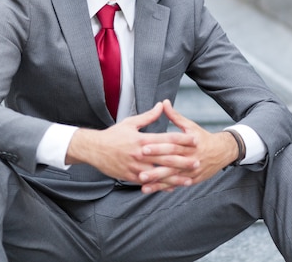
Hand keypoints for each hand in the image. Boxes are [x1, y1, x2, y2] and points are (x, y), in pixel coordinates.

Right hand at [65, 102, 198, 186]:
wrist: (93, 149)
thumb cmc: (113, 134)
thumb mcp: (130, 122)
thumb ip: (149, 116)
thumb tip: (162, 105)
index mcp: (142, 139)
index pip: (166, 139)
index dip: (182, 140)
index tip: (195, 140)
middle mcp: (140, 154)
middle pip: (166, 158)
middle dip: (183, 160)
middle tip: (198, 161)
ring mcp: (136, 167)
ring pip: (159, 173)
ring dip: (175, 177)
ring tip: (189, 179)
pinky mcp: (131, 177)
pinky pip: (149, 182)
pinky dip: (161, 185)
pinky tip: (172, 187)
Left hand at [137, 100, 238, 193]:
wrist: (223, 152)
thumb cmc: (202, 137)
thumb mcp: (190, 125)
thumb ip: (175, 116)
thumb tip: (164, 102)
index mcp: (190, 142)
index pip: (172, 144)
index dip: (158, 145)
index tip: (143, 146)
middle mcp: (191, 156)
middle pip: (172, 160)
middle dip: (155, 163)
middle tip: (139, 165)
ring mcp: (192, 170)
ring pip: (172, 176)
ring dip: (157, 179)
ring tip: (142, 181)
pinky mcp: (192, 180)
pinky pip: (176, 184)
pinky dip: (163, 187)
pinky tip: (150, 189)